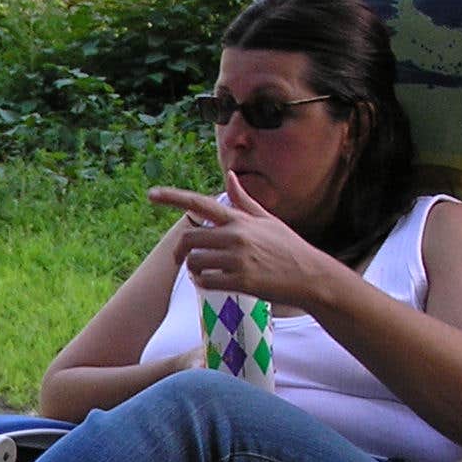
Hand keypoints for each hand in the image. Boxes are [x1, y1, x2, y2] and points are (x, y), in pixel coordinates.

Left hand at [149, 174, 342, 309]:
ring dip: (192, 270)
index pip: (200, 202)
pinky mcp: (240, 280)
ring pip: (194, 262)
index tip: (151, 194)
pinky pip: (205, 281)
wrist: (310, 275)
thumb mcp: (268, 220)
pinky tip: (211, 282)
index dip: (173, 197)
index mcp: (240, 219)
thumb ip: (244, 201)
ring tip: (203, 272)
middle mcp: (236, 235)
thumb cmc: (288, 247)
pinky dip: (203, 283)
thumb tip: (230, 177)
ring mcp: (238, 258)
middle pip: (188, 239)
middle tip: (182, 259)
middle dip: (181, 251)